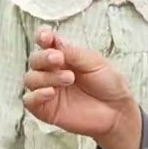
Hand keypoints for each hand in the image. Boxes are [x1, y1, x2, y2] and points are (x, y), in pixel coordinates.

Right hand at [22, 27, 141, 148]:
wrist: (118, 112)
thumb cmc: (109, 85)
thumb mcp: (95, 63)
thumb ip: (73, 53)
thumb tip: (55, 42)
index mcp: (64, 56)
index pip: (45, 43)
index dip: (41, 37)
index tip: (46, 37)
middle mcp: (53, 72)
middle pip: (35, 60)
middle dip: (44, 57)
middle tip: (59, 59)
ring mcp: (48, 90)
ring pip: (30, 79)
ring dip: (46, 76)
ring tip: (69, 78)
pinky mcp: (46, 110)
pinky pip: (29, 101)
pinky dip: (36, 95)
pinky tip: (51, 92)